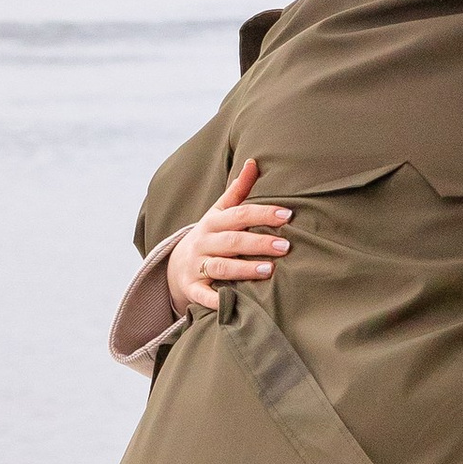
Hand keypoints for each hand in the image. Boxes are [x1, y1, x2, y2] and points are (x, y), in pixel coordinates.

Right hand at [167, 158, 292, 314]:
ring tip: (269, 270)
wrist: (175, 264)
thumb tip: (254, 162)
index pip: (239, 215)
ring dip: (244, 268)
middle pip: (232, 241)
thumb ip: (238, 191)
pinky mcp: (192, 288)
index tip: (288, 215)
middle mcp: (203, 243)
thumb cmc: (209, 235)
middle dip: (259, 243)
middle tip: (286, 246)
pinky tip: (235, 301)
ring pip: (220, 267)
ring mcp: (196, 266)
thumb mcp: (219, 212)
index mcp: (213, 222)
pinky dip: (217, 300)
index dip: (263, 214)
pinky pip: (203, 295)